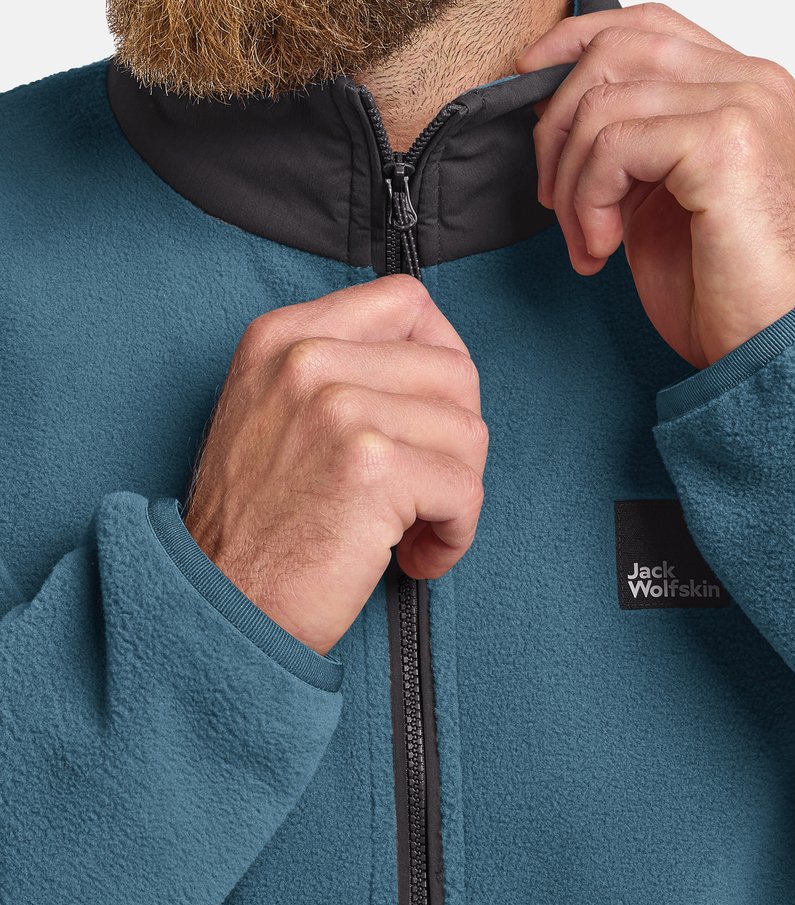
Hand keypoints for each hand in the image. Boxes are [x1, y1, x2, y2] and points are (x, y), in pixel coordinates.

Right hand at [182, 274, 487, 654]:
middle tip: (422, 489)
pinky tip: (414, 557)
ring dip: (456, 492)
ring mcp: (338, 407)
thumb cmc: (256, 523)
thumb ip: (341, 368)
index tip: (428, 416)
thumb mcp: (273, 410)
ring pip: (468, 431)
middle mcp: (307, 358)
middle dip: (456, 439)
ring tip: (412, 528)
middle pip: (453, 369)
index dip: (440, 359)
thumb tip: (437, 360)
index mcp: (283, 335)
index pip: (406, 300)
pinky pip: (465, 489)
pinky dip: (455, 534)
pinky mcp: (372, 466)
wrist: (217, 604)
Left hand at [514, 1, 794, 367]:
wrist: (780, 343)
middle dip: (557, 124)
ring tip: (585, 240)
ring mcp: (742, 105)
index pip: (647, 23)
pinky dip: (586, 201)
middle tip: (550, 198)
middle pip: (614, 49)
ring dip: (568, 180)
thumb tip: (555, 114)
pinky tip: (601, 248)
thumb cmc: (729, 286)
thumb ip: (631, 143)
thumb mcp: (665, 198)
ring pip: (602, 102)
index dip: (576, 40)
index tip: (528, 79)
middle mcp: (751, 81)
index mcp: (743, 86)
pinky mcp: (723, 143)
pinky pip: (611, 146)